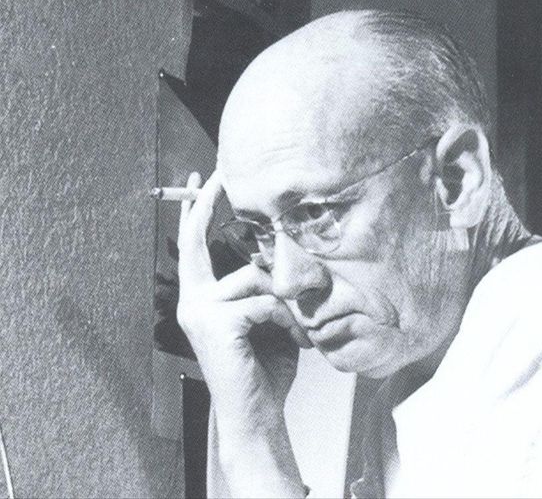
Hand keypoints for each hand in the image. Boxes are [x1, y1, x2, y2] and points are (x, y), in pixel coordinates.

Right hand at [176, 171, 307, 420]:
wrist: (257, 414)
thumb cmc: (266, 367)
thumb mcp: (268, 318)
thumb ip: (265, 287)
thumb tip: (281, 252)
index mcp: (201, 298)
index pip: (194, 244)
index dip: (199, 209)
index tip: (205, 176)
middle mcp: (192, 301)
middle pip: (210, 247)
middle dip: (220, 213)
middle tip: (231, 188)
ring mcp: (200, 312)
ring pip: (255, 279)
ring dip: (287, 304)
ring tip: (300, 330)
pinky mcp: (218, 323)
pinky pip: (263, 301)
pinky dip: (287, 319)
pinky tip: (294, 340)